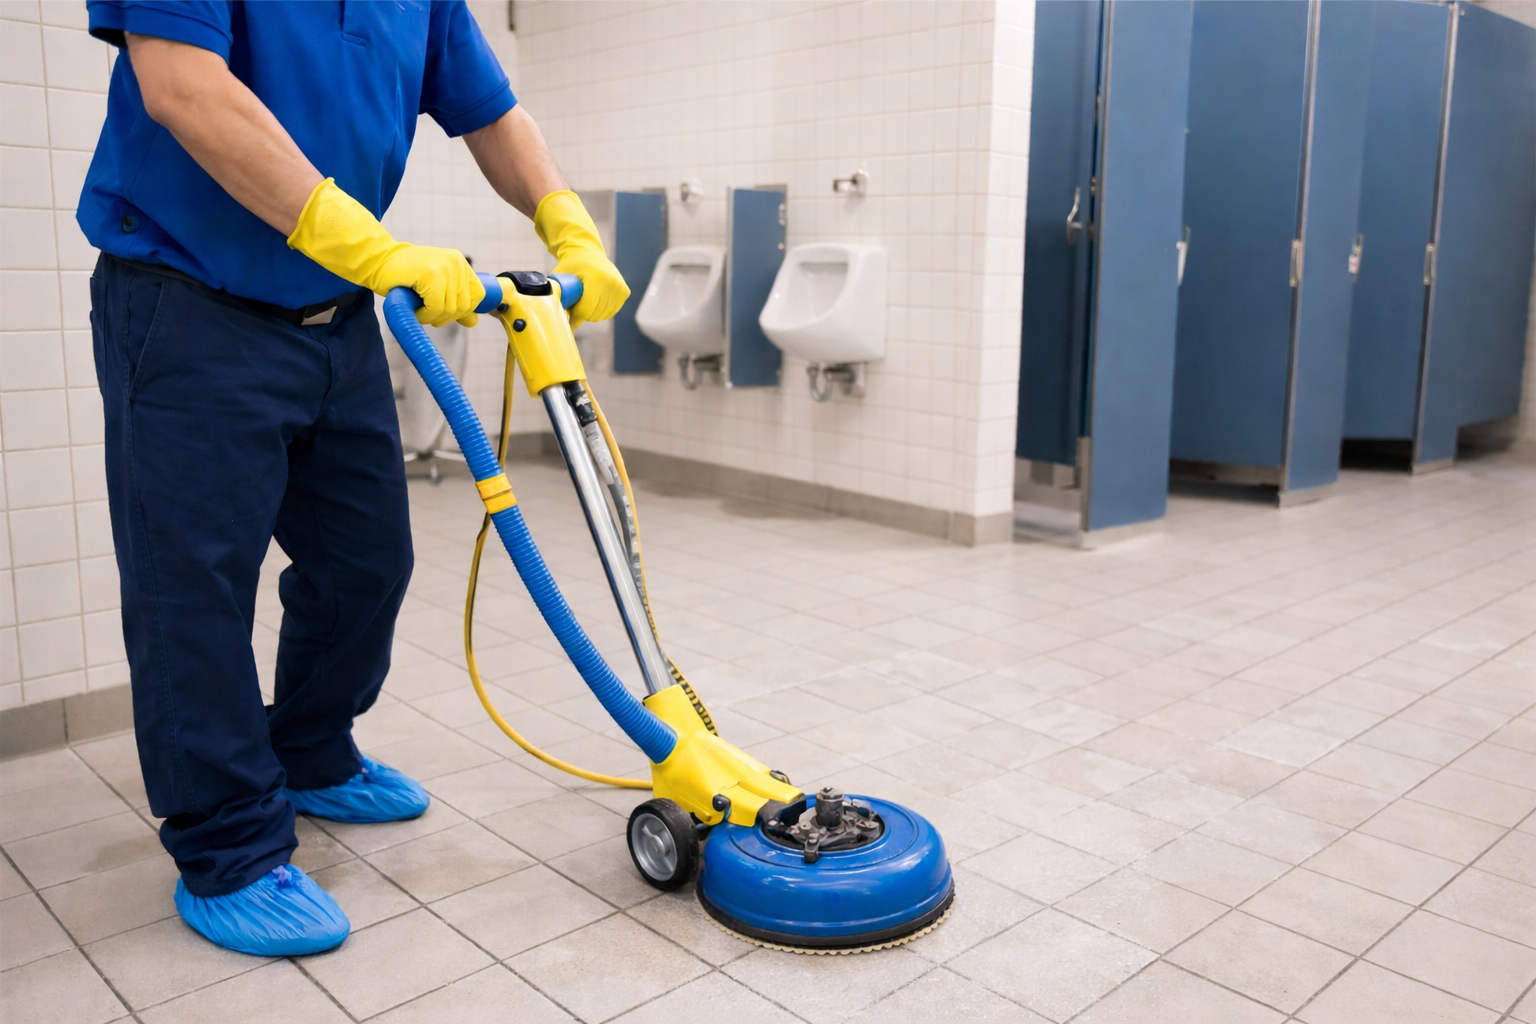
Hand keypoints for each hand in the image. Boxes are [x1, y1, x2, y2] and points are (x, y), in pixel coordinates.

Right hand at [288, 179, 483, 326]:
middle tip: (426, 311)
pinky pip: (436, 308)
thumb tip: (473, 322)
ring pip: (451, 309)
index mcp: (460, 263)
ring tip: (418, 307)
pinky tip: (415, 308)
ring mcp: (445, 267)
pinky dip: (425, 315)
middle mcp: (456, 262)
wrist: (377, 261)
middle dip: (446, 316)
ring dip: (433, 316)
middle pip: (465, 306)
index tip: (446, 312)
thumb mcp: (435, 288)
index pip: (478, 294)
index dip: (465, 310)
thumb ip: (455, 302)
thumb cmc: (404, 276)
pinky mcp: (432, 275)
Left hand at [533, 190, 628, 327]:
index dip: (575, 318)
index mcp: (597, 278)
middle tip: (573, 308)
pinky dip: (601, 311)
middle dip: (582, 315)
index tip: (567, 322)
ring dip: (591, 314)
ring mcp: (620, 288)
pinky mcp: (624, 292)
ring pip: (602, 314)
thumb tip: (554, 317)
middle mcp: (612, 283)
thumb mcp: (560, 277)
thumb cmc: (571, 264)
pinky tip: (593, 302)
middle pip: (594, 313)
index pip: (586, 309)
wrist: (587, 251)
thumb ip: (557, 295)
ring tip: (583, 303)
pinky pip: (610, 311)